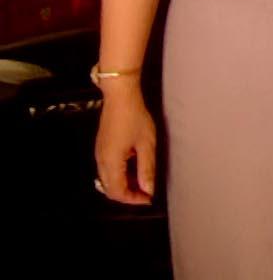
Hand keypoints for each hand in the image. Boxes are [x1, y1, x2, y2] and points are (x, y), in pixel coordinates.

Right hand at [94, 85, 156, 204]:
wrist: (120, 97)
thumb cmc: (135, 117)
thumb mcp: (146, 144)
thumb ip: (146, 169)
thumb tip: (148, 189)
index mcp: (110, 162)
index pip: (118, 192)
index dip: (133, 199)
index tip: (149, 199)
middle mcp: (101, 161)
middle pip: (110, 189)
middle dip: (129, 194)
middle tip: (147, 191)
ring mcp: (99, 154)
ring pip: (108, 180)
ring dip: (125, 184)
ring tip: (144, 179)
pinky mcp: (102, 148)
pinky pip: (108, 169)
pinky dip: (121, 174)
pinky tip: (135, 167)